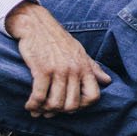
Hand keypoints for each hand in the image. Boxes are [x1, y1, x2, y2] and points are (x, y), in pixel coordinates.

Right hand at [3, 0, 109, 116]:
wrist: (36, 23)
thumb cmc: (57, 39)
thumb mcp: (79, 51)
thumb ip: (92, 68)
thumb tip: (108, 81)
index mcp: (84, 66)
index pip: (93, 96)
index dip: (82, 106)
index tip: (70, 106)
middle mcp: (74, 69)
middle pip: (72, 105)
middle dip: (60, 112)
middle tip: (49, 110)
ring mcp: (58, 70)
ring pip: (55, 104)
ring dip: (44, 110)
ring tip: (37, 109)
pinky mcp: (42, 69)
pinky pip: (39, 97)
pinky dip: (32, 105)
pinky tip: (29, 105)